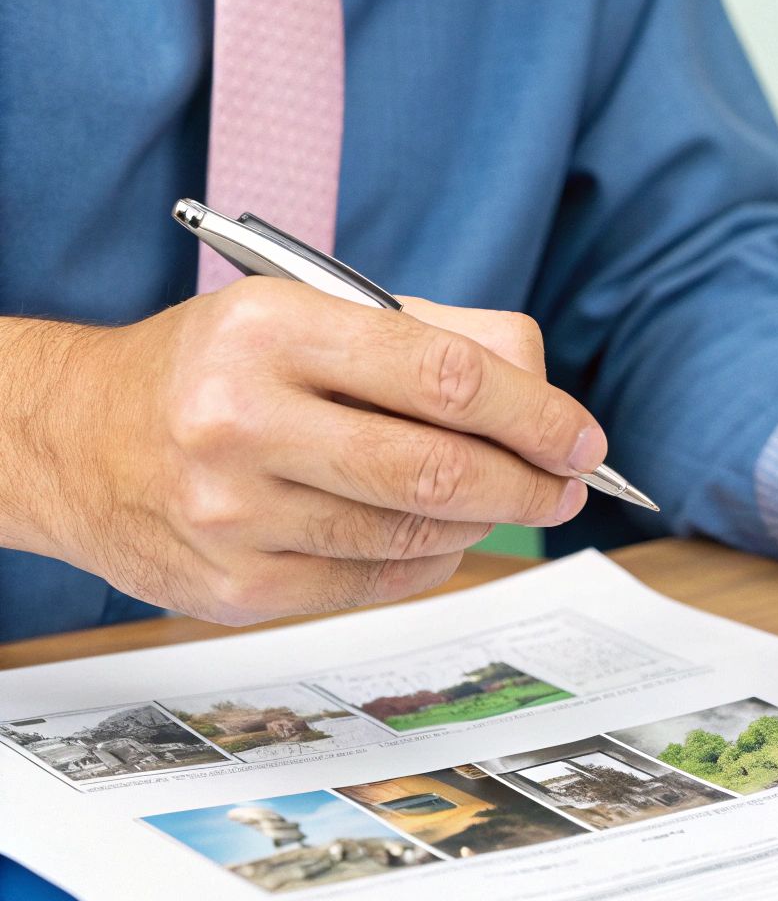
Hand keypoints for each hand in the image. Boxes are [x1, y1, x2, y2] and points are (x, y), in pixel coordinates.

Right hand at [0, 278, 606, 624]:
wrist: (71, 438)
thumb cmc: (217, 367)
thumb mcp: (309, 312)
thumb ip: (436, 336)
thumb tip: (544, 394)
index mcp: (272, 330)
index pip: (449, 377)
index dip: (538, 414)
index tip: (582, 438)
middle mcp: (242, 421)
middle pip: (441, 468)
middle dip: (528, 482)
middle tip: (566, 486)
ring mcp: (233, 514)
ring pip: (414, 533)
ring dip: (483, 523)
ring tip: (504, 503)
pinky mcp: (232, 588)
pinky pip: (374, 582)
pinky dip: (427, 560)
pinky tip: (437, 536)